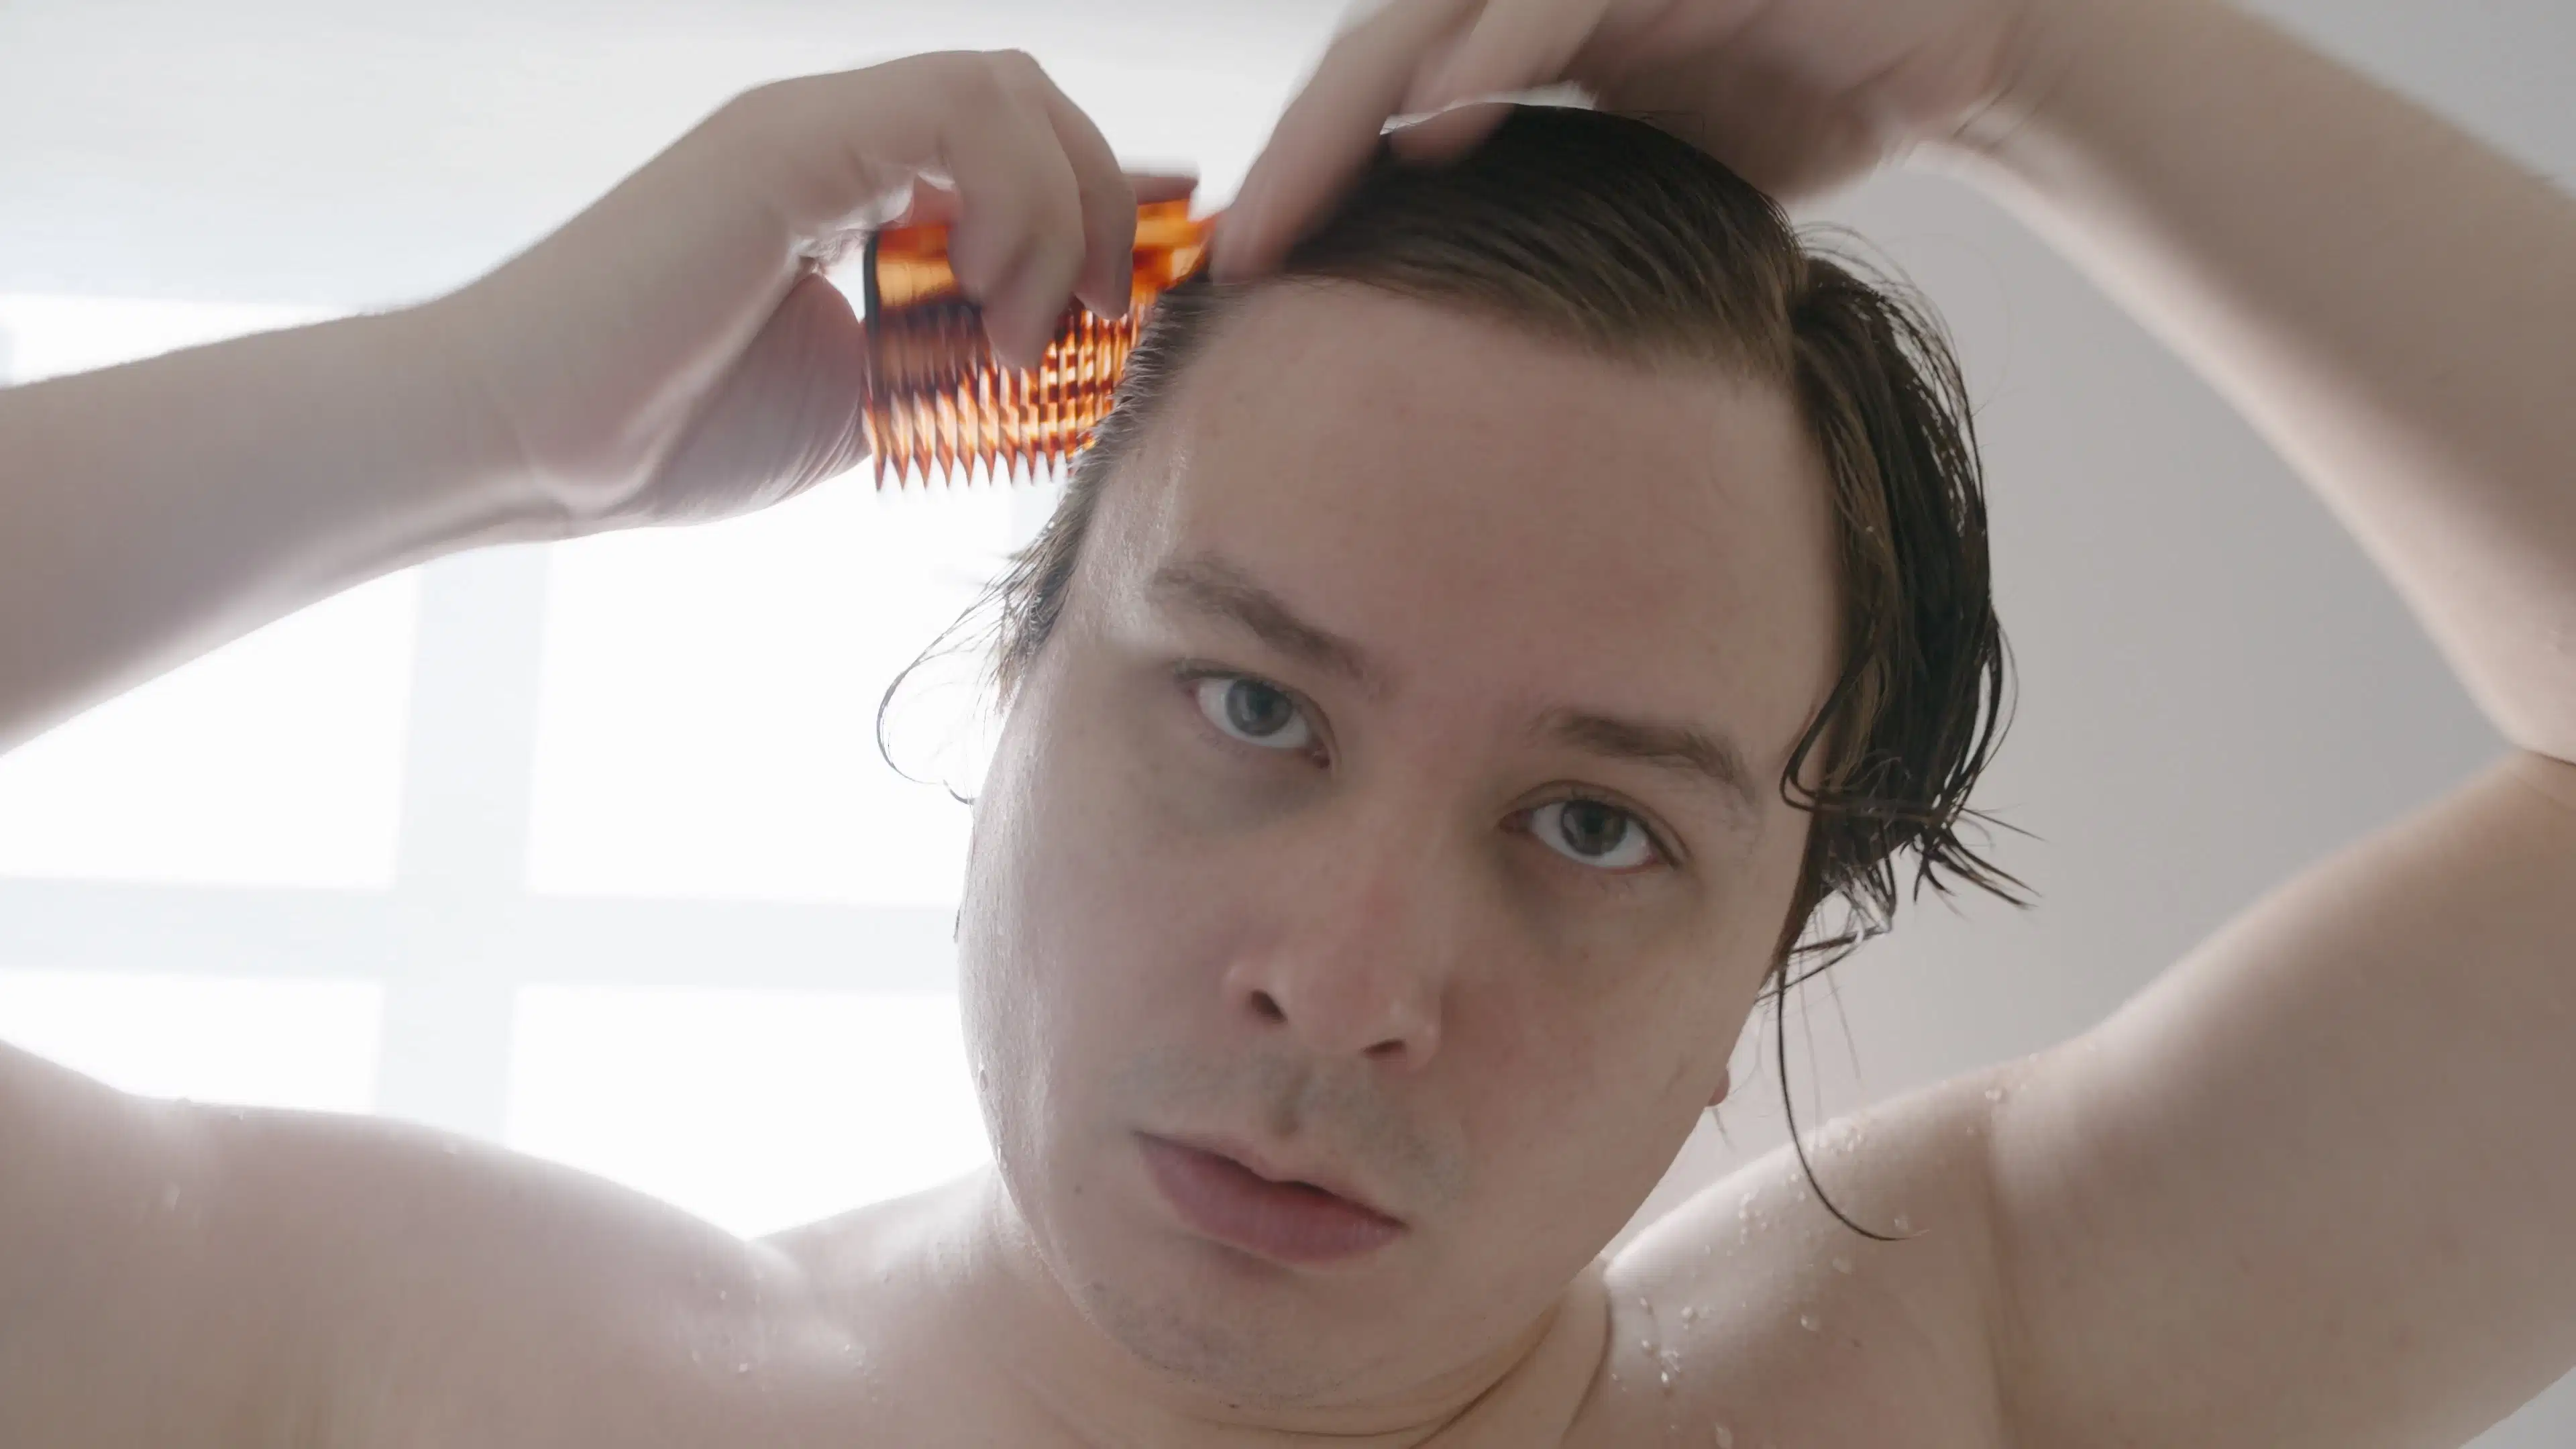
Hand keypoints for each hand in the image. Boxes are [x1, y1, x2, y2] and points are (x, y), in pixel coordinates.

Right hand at [417, 50, 1192, 530]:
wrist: (532, 447)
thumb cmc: (669, 436)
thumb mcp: (863, 406)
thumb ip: (947, 365)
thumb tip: (1051, 367)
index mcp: (852, 191)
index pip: (1018, 150)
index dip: (1106, 204)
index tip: (1142, 292)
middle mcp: (838, 139)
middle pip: (1032, 101)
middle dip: (1103, 206)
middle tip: (1092, 322)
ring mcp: (812, 128)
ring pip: (1010, 90)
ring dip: (1060, 213)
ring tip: (1022, 332)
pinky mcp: (789, 140)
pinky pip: (959, 112)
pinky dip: (1013, 204)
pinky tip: (982, 300)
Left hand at [1214, 0, 2076, 279]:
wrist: (1943, 40)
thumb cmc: (1794, 106)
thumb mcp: (1654, 191)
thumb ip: (1557, 240)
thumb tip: (1470, 365)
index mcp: (1518, 44)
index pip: (1381, 101)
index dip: (1307, 178)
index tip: (1241, 277)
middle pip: (1378, 56)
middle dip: (1298, 156)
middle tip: (1235, 254)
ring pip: (1441, 14)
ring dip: (1358, 109)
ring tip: (1293, 208)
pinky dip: (1489, 50)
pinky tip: (1438, 120)